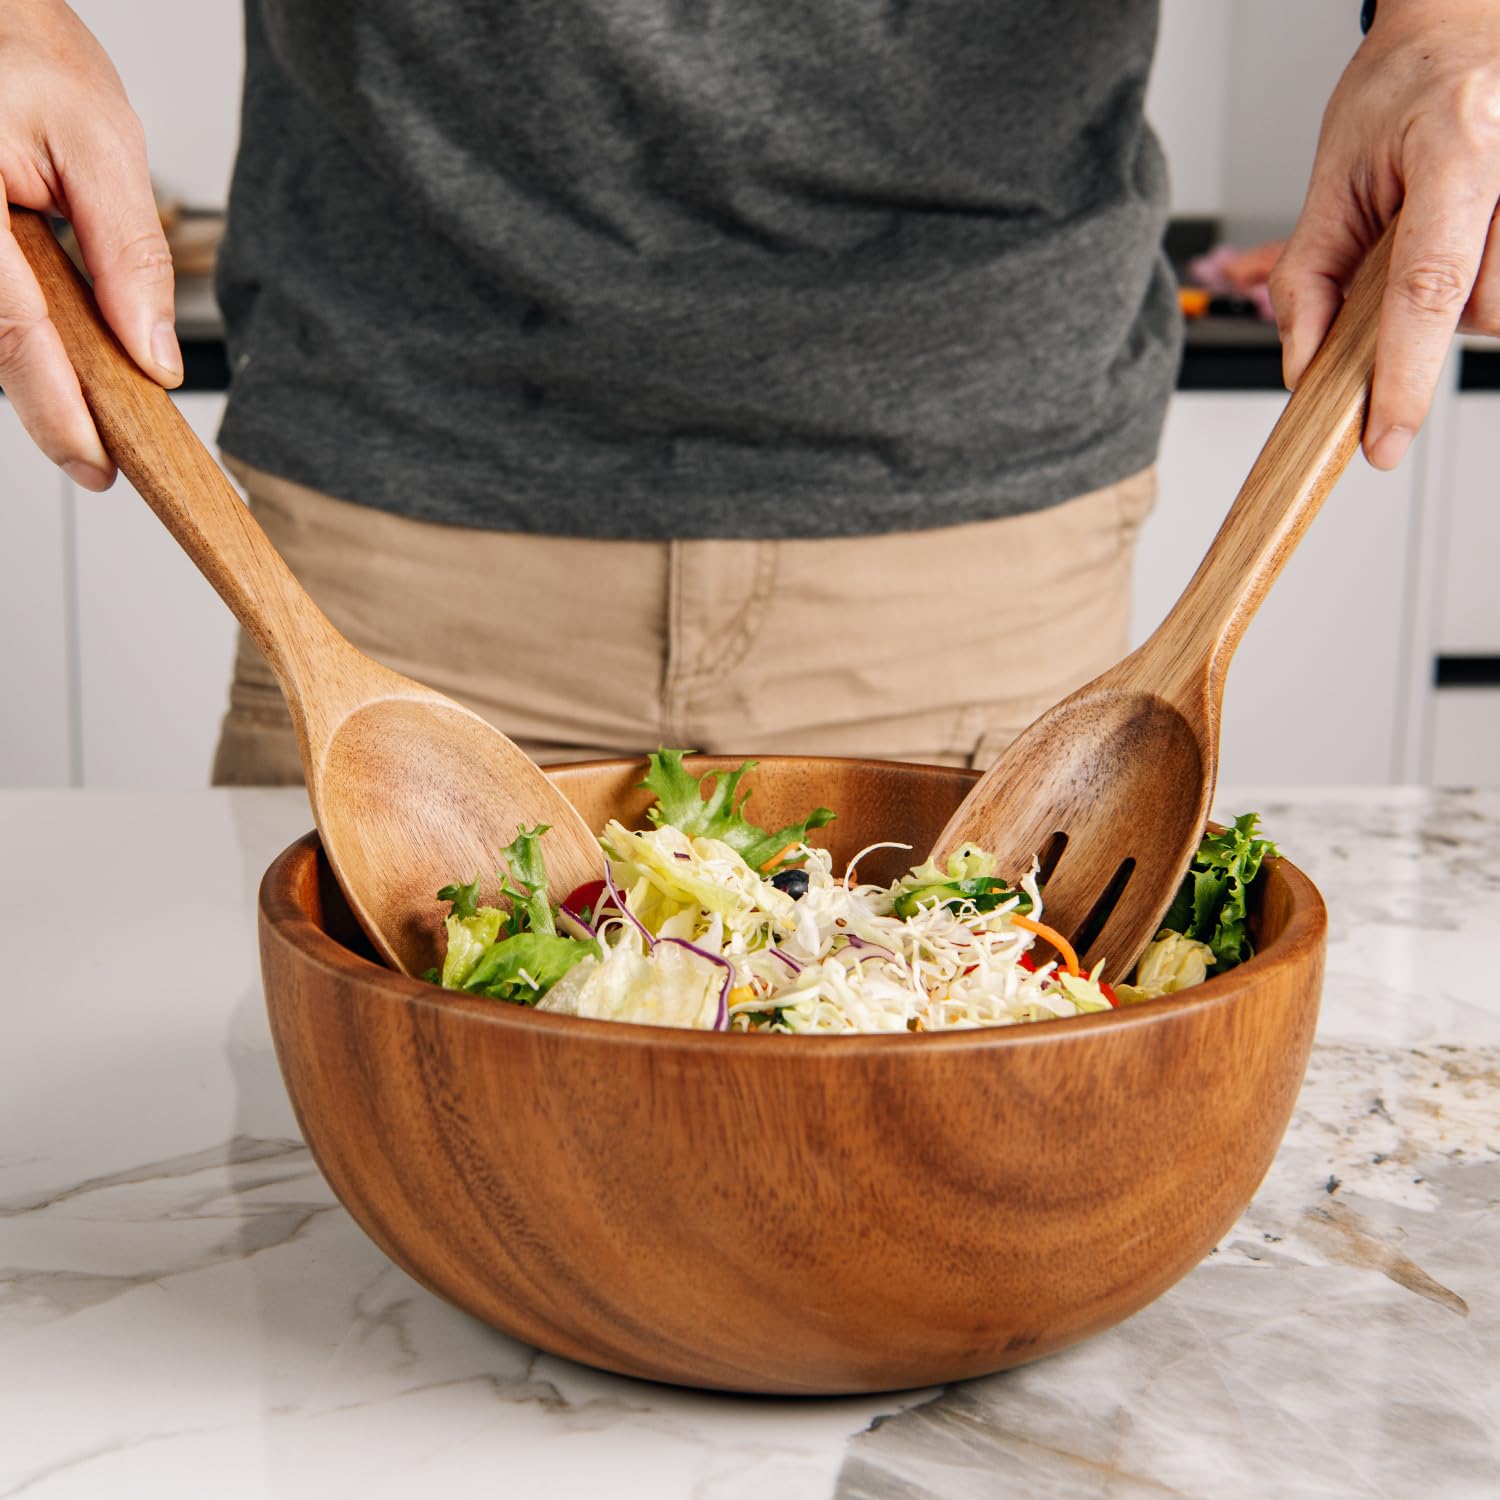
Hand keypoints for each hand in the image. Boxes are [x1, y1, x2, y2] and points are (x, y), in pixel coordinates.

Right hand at [0, 0, 179, 490]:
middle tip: (102, 452)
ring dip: (35, 365)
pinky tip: (55, 343)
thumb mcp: (99, 140)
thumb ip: (129, 253)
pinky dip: (20, 332)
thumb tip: (154, 354)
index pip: (10, 332)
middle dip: (51, 401)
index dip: (57, 411)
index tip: (97, 465)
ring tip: (88, 392)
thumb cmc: (19, 50)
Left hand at [1269, 0, 1499, 469]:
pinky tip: (1471, 244)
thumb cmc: (1401, 90)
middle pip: (1486, 310)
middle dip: (1436, 320)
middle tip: (1408, 264)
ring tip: (1441, 240)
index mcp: (1458, 146)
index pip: (1427, 288)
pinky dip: (1487, 285)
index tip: (1383, 439)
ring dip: (1467, 299)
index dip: (1404, 377)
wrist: (1463, 27)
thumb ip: (1309, 276)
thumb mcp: (1331, 174)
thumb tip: (1304, 368)